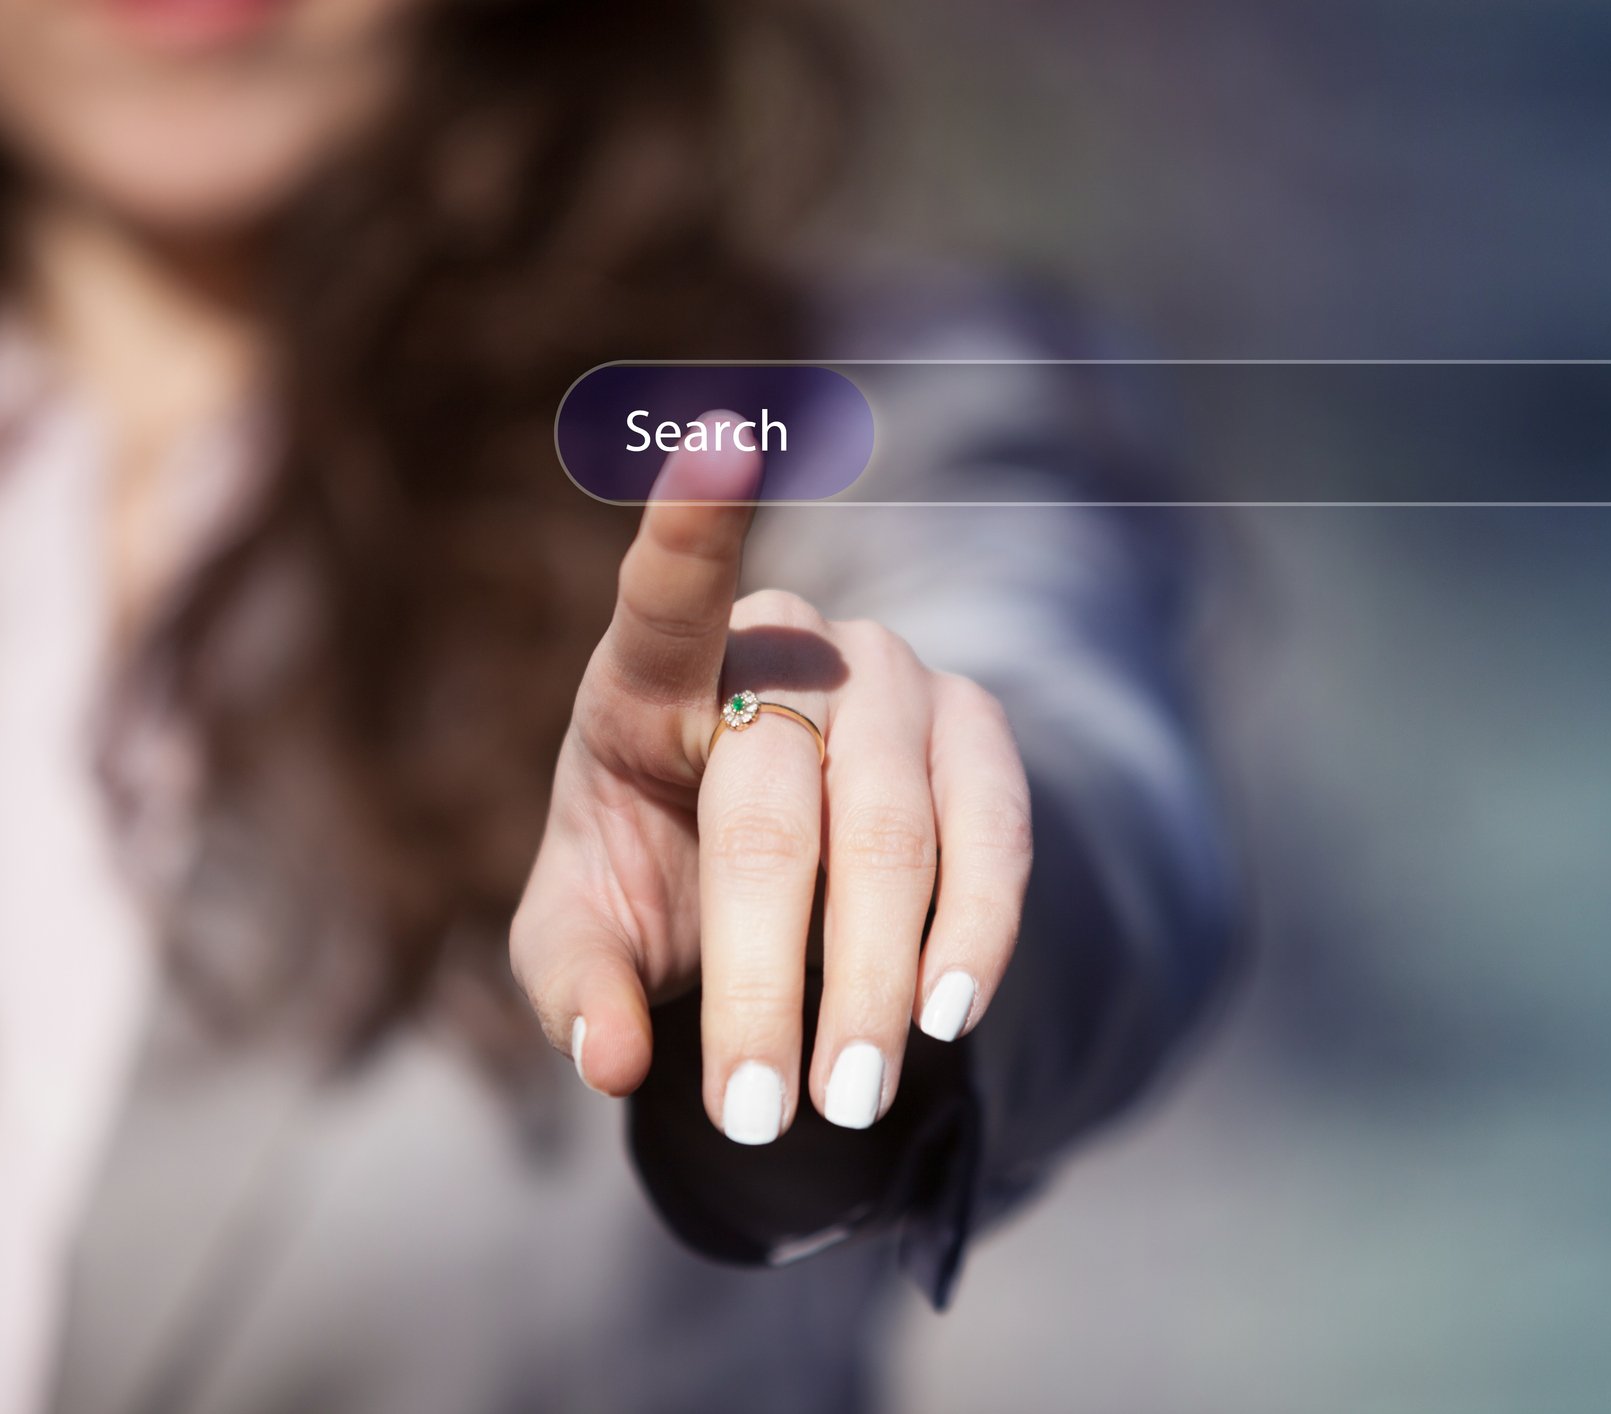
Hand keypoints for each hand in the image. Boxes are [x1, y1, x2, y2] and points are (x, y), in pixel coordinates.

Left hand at [510, 432, 1031, 1142]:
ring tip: (850, 1101)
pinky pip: (994, 832)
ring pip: (894, 827)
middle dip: (769, 973)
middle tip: (757, 1110)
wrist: (783, 882)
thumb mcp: (585, 936)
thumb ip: (577, 984)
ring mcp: (892, 684)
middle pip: (778, 804)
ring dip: (875, 978)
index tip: (718, 437)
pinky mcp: (977, 736)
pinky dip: (974, 931)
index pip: (668, 596)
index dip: (692, 524)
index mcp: (654, 679)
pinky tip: (950, 1014)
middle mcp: (784, 655)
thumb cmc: (655, 883)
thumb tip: (612, 1060)